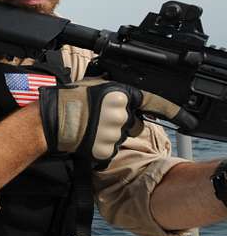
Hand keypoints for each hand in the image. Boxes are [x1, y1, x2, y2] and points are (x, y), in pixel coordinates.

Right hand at [38, 79, 182, 168]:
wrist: (48, 121)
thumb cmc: (66, 100)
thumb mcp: (92, 85)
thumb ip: (114, 90)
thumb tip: (127, 94)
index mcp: (119, 96)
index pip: (150, 103)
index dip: (172, 111)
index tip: (188, 120)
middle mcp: (120, 114)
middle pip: (132, 124)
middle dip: (119, 123)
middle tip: (96, 119)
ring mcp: (113, 134)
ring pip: (119, 138)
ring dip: (107, 135)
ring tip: (86, 128)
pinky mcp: (104, 150)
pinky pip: (108, 151)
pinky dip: (99, 148)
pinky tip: (85, 139)